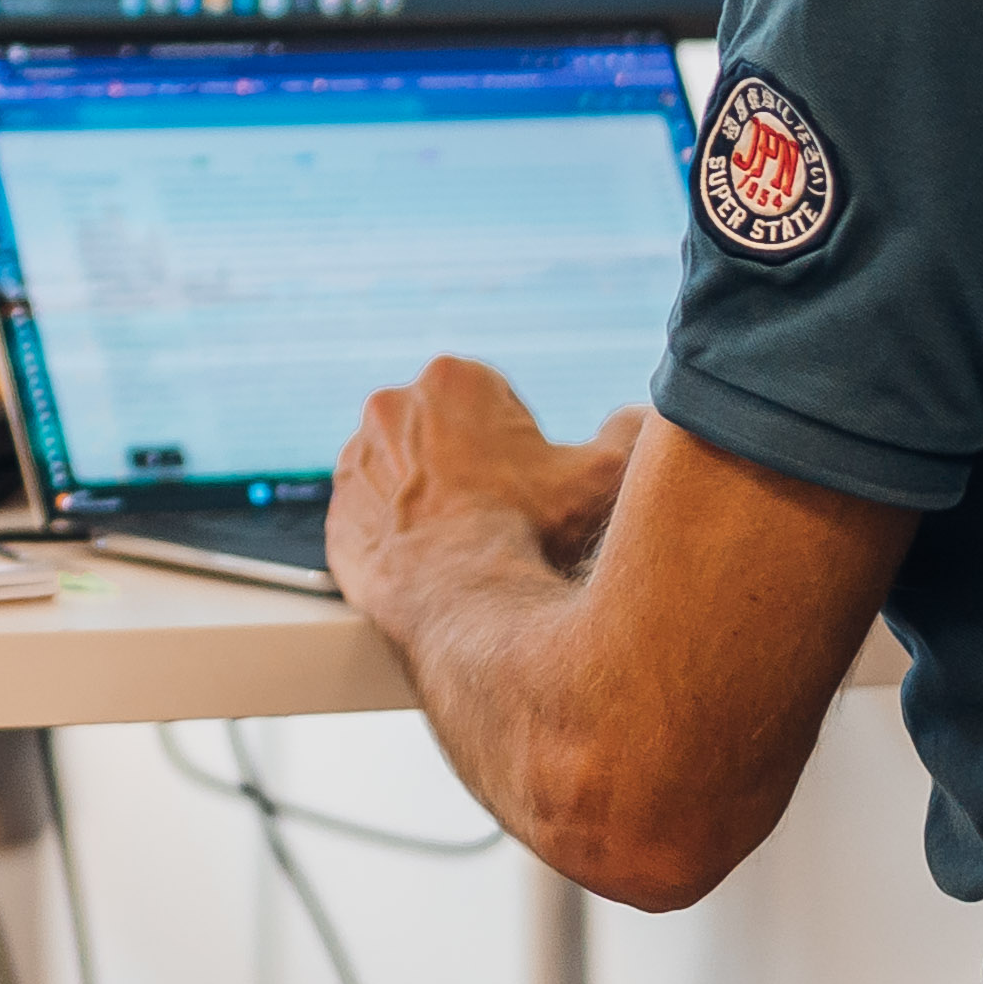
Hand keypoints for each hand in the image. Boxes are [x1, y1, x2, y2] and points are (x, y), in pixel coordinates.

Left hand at [328, 357, 623, 632]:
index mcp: (454, 378)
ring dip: (432, 498)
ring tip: (468, 542)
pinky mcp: (336, 517)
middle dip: (472, 466)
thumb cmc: (533, 534)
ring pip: (405, 475)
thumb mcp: (603, 475)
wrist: (466, 605)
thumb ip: (632, 431)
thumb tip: (646, 415)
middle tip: (503, 515)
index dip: (523, 445)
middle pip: (445, 433)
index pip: (495, 402)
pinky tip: (433, 562)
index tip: (530, 483)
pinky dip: (398, 537)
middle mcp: (390, 407)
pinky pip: (372, 520)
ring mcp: (353, 463)